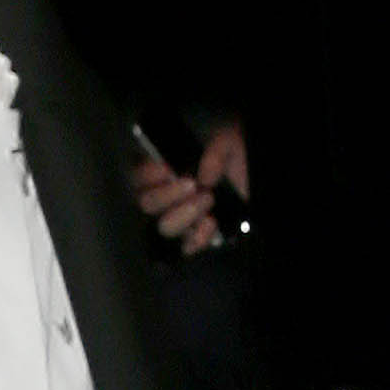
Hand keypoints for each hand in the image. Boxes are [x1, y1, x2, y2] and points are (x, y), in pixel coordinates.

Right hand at [131, 120, 249, 256]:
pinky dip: (199, 237)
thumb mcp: (227, 142)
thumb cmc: (232, 153)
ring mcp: (179, 217)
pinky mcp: (196, 235)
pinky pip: (187, 246)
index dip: (147, 174)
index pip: (138, 175)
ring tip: (208, 198)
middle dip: (166, 196)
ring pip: (164, 227)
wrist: (250, 172)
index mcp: (163, 168)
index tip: (166, 169)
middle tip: (191, 185)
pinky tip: (211, 222)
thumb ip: (215, 152)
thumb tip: (204, 177)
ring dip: (184, 215)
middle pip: (146, 204)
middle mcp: (165, 195)